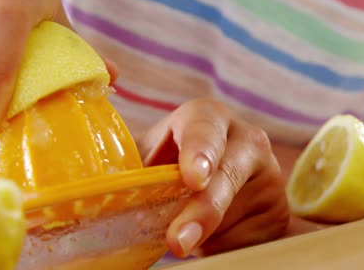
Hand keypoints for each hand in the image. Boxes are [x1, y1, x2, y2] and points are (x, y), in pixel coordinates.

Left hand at [137, 98, 289, 256]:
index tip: (192, 178)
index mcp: (209, 117)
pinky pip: (248, 239)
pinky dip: (220, 246)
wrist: (206, 183)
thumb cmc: (167, 167)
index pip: (206, 127)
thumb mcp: (144, 160)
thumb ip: (122, 169)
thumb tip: (84, 195)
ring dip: (203, 234)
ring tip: (183, 229)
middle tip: (178, 241)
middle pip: (228, 175)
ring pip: (236, 214)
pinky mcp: (278, 211)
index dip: (199, 151)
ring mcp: (269, 176)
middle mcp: (248, 140)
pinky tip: (208, 236)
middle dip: (203, 210)